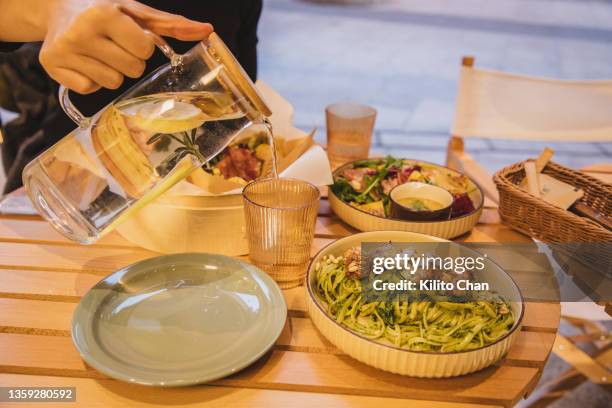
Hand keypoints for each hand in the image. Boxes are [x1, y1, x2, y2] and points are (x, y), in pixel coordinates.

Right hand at [39, 0, 212, 93]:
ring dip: (112, 71)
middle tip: (114, 44)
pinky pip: (90, 89)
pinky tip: (85, 61)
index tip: (128, 35)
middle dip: (129, 60)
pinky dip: (91, 79)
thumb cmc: (103, 9)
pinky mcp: (52, 67)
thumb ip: (172, 24)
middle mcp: (81, 32)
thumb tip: (207, 30)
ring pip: (113, 83)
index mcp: (104, 14)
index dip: (141, 45)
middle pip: (131, 70)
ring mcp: (64, 51)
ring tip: (99, 52)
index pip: (143, 50)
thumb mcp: (136, 11)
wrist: (56, 7)